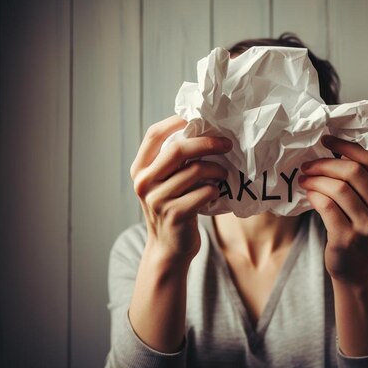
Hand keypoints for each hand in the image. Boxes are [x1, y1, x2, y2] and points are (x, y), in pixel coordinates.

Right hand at [130, 115, 231, 268]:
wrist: (169, 249)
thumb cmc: (172, 208)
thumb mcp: (163, 183)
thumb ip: (172, 162)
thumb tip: (203, 131)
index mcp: (140, 169)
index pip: (154, 134)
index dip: (176, 121)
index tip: (198, 118)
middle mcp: (144, 183)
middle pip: (178, 149)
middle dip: (207, 143)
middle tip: (227, 143)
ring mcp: (158, 200)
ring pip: (195, 170)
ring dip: (216, 170)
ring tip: (223, 174)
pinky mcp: (176, 215)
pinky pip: (204, 192)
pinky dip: (215, 189)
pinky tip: (215, 193)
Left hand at [298, 135, 367, 283]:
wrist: (356, 267)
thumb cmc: (359, 227)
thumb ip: (363, 179)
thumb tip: (333, 146)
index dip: (348, 147)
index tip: (327, 140)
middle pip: (354, 172)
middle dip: (326, 163)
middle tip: (308, 164)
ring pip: (338, 188)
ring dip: (316, 179)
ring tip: (304, 179)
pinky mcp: (347, 238)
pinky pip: (326, 206)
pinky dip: (314, 195)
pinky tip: (308, 194)